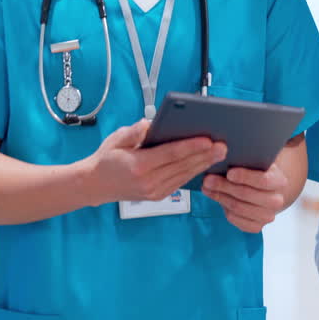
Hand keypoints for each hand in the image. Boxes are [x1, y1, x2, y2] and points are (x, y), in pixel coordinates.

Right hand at [85, 119, 225, 204]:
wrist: (95, 185)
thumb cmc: (107, 159)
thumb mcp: (117, 139)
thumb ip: (135, 131)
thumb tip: (152, 124)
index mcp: (139, 166)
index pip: (171, 154)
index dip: (191, 146)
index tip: (208, 140)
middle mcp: (149, 181)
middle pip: (182, 166)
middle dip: (205, 155)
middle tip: (223, 145)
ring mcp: (155, 191)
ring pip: (185, 175)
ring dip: (204, 164)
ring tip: (220, 153)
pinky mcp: (158, 195)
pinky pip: (181, 182)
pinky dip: (194, 172)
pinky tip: (206, 163)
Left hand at [202, 164, 289, 232]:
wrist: (263, 190)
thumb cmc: (256, 172)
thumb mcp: (255, 162)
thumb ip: (245, 160)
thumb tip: (222, 155)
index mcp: (279, 181)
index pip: (263, 180)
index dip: (245, 177)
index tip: (229, 173)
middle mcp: (276, 201)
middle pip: (247, 195)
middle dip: (224, 186)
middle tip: (208, 180)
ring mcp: (267, 216)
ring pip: (238, 207)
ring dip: (220, 197)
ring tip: (207, 188)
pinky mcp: (256, 226)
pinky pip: (236, 219)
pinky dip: (224, 209)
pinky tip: (217, 198)